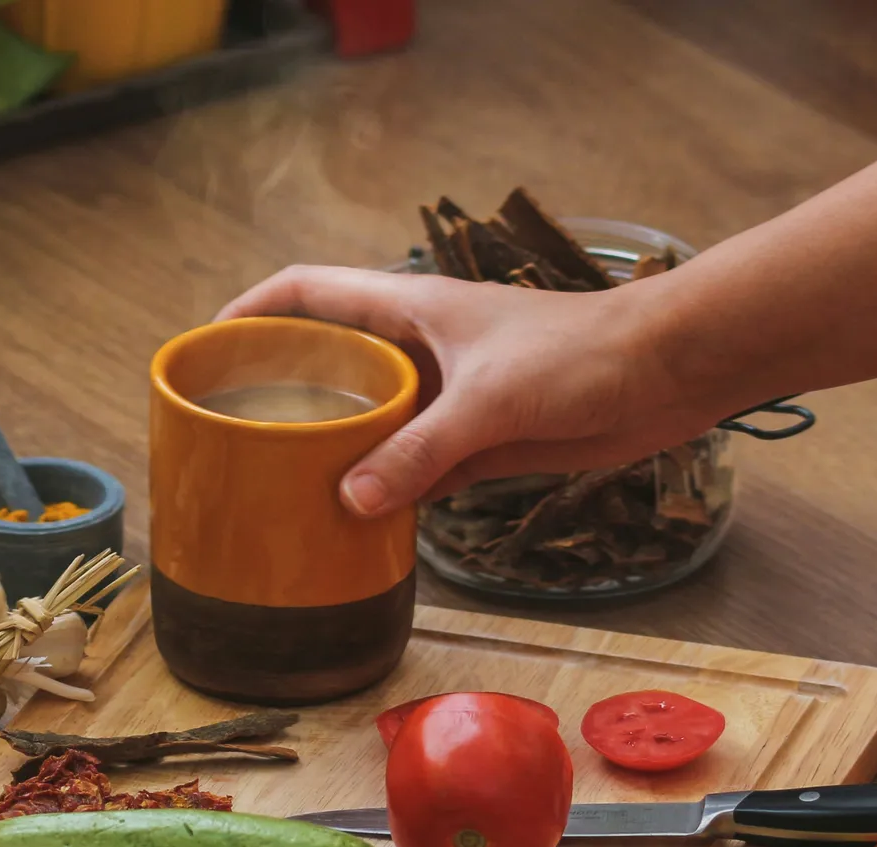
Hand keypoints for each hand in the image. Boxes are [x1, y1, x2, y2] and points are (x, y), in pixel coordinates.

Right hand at [215, 266, 716, 515]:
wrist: (668, 373)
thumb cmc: (582, 354)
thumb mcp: (489, 401)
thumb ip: (420, 451)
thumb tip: (353, 501)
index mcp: (408, 309)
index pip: (308, 292)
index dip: (253, 310)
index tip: (208, 346)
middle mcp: (420, 351)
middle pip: (331, 364)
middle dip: (283, 394)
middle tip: (234, 436)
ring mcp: (448, 398)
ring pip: (371, 424)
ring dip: (336, 452)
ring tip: (282, 490)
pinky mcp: (481, 442)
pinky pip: (415, 470)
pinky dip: (388, 494)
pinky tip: (358, 523)